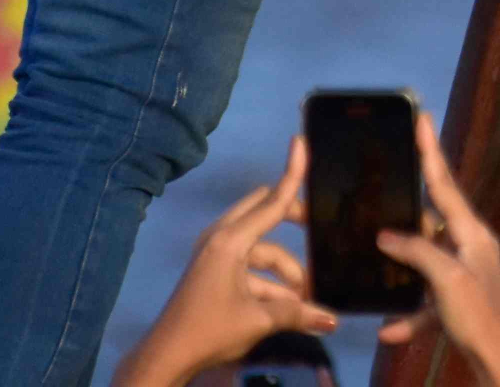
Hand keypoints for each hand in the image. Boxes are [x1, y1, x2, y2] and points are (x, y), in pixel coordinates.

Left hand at [111, 141, 334, 386]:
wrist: (164, 359)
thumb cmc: (210, 329)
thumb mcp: (259, 320)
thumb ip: (299, 313)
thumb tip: (335, 320)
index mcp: (231, 241)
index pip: (272, 201)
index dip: (292, 173)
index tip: (302, 142)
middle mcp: (222, 239)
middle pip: (265, 213)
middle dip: (294, 221)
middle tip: (321, 230)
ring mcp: (215, 256)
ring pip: (262, 247)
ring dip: (285, 268)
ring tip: (309, 293)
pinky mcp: (214, 273)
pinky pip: (250, 265)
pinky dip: (270, 282)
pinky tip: (291, 305)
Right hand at [373, 113, 499, 386]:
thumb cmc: (480, 317)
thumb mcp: (448, 279)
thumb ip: (419, 251)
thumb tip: (388, 234)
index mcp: (473, 234)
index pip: (446, 185)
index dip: (431, 152)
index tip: (421, 118)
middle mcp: (471, 248)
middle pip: (432, 219)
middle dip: (406, 208)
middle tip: (383, 186)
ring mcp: (465, 275)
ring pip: (425, 261)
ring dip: (401, 264)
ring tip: (374, 252)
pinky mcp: (458, 304)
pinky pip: (426, 304)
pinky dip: (408, 316)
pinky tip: (388, 329)